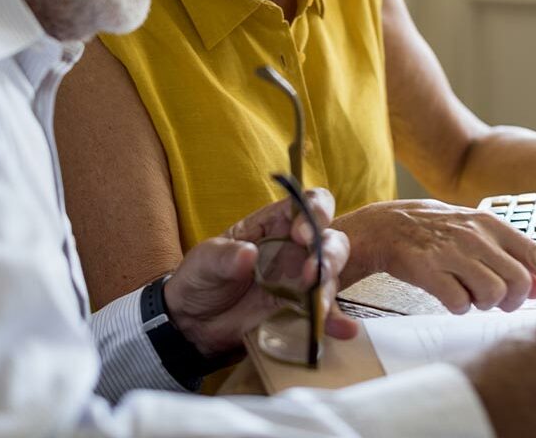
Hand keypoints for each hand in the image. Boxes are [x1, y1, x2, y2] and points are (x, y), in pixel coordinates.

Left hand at [162, 187, 357, 357]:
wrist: (192, 326)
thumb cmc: (201, 279)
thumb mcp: (204, 262)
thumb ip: (225, 257)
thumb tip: (248, 254)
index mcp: (275, 225)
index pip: (309, 205)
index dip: (315, 211)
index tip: (302, 233)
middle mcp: (295, 250)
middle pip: (330, 240)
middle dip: (329, 254)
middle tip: (314, 272)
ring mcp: (300, 282)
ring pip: (332, 276)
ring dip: (330, 288)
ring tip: (319, 306)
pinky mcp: (300, 311)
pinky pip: (324, 315)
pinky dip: (336, 322)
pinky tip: (342, 330)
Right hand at [334, 199, 535, 312]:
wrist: (388, 225)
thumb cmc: (438, 232)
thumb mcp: (478, 235)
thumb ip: (512, 258)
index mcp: (493, 225)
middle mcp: (476, 236)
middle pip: (519, 283)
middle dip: (512, 300)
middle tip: (495, 298)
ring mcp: (452, 252)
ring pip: (492, 295)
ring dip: (483, 303)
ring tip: (468, 292)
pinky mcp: (429, 269)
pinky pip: (459, 302)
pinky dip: (458, 306)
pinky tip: (449, 294)